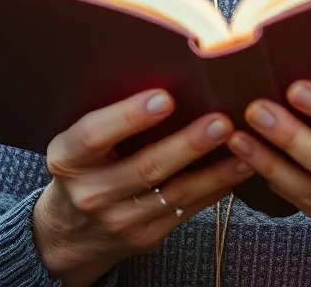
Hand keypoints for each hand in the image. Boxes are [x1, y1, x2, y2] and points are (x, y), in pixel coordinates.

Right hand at [32, 88, 253, 286]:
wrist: (71, 232)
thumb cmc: (83, 166)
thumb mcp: (77, 143)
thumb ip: (109, 118)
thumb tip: (165, 73)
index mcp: (67, 159)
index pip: (94, 135)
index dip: (128, 116)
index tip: (164, 97)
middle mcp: (90, 193)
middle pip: (144, 168)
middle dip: (187, 144)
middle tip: (221, 121)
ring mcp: (119, 220)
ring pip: (175, 193)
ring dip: (215, 170)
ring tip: (244, 146)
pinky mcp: (146, 237)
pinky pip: (188, 209)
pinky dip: (217, 188)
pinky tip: (239, 167)